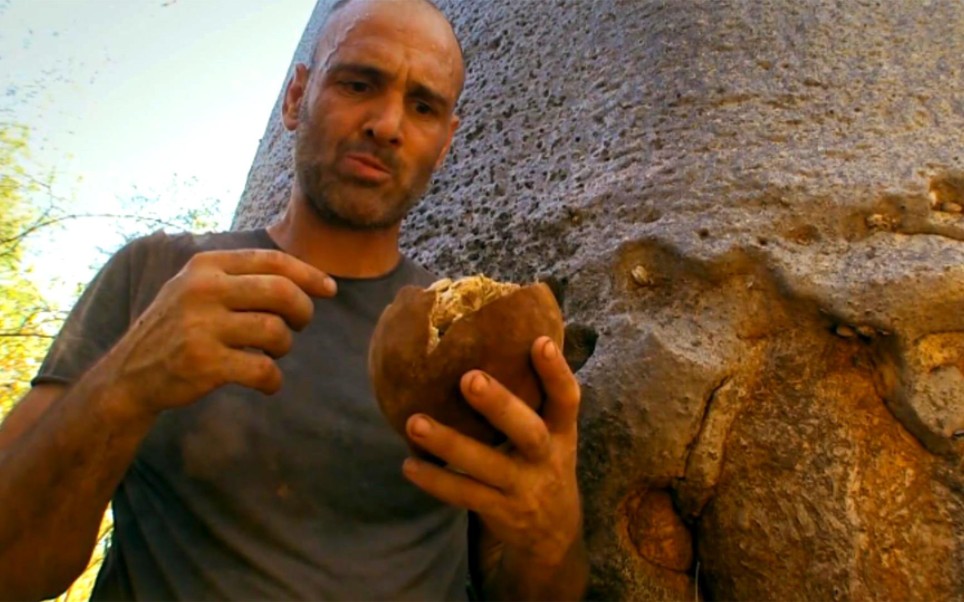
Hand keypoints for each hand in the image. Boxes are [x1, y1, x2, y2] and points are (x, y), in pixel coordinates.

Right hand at [107, 249, 335, 414]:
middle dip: (303, 311)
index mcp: (205, 266)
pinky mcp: (205, 364)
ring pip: (276, 332)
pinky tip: (267, 383)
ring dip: (285, 346)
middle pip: (282, 292)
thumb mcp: (196, 288)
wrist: (129, 375)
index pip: (273, 261)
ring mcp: (202, 327)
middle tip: (299, 325)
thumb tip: (305, 276)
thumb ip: (240, 277)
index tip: (329, 289)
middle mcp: (203, 290)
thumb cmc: (177, 329)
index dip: (309, 274)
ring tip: (272, 353)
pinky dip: (273, 380)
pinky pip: (264, 370)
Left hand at [402, 336, 582, 566]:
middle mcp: (547, 458)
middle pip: (527, 432)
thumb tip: (495, 334)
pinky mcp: (500, 512)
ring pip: (486, 466)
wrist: (553, 533)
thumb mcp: (551, 432)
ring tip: (414, 422)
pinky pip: (464, 495)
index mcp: (561, 430)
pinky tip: (408, 465)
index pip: (566, 398)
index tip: (540, 341)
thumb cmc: (540, 461)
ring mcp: (523, 488)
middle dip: (500, 405)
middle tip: (469, 378)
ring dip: (449, 444)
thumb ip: (531, 395)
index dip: (556, 371)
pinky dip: (436, 480)